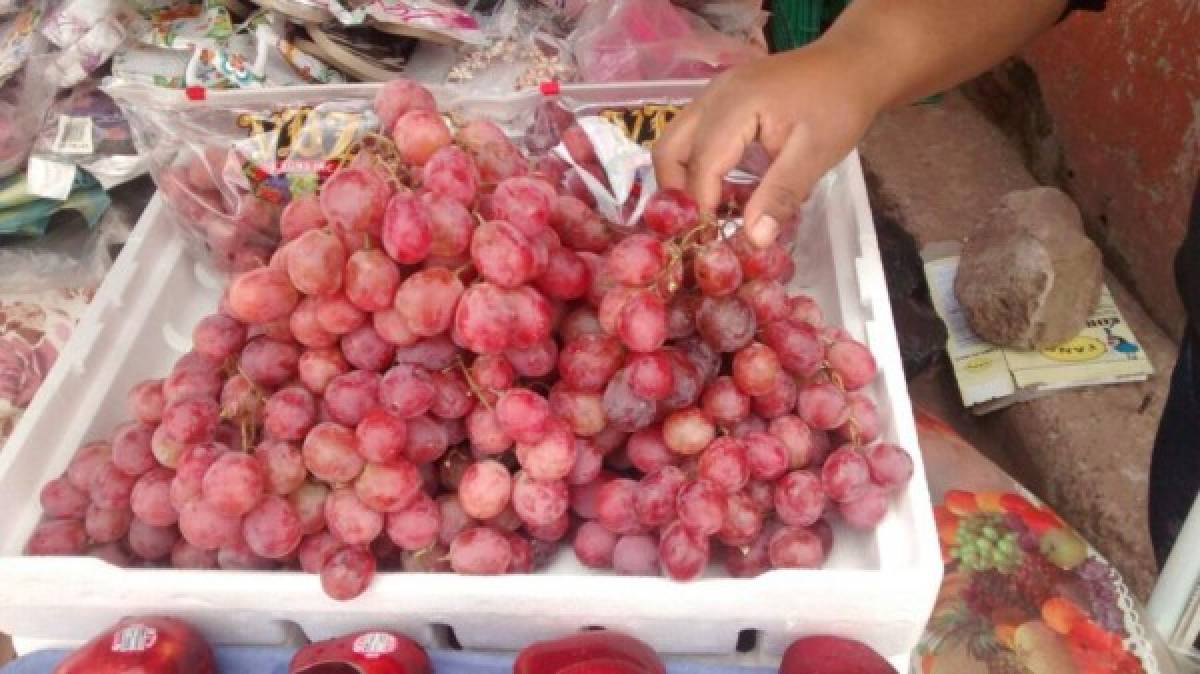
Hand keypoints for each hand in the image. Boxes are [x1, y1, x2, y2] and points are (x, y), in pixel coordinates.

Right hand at [653, 39, 884, 246]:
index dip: (702, 207)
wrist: (853, 65)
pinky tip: (724, 189)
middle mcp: (714, 95)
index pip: (701, 165)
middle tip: (702, 228)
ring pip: (675, 142)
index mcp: (735, 105)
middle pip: (669, 150)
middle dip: (678, 194)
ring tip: (712, 213)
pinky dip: (697, 166)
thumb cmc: (839, 106)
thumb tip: (754, 240)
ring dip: (684, 181)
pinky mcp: (719, 99)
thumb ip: (782, 194)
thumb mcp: (816, 154)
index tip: (711, 242)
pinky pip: (692, 136)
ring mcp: (713, 94)